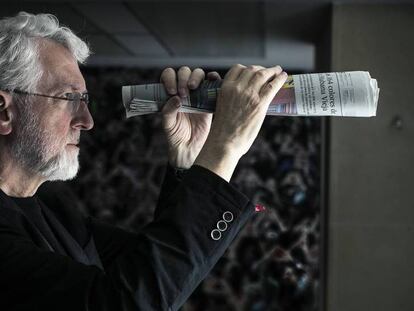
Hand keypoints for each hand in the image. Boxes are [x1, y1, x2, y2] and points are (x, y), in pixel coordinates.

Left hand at [160, 66, 220, 168]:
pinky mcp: (210, 99)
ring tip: (193, 88)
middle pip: (185, 72)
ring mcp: (198, 93)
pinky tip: (212, 80)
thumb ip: (168, 111)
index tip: (171, 91)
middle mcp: (184, 90)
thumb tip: (175, 99)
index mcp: (170, 93)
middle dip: (183, 78)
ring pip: (199, 74)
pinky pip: (213, 84)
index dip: (170, 78)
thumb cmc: (176, 135)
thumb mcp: (168, 124)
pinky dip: (214, 78)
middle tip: (182, 93)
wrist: (191, 147)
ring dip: (196, 77)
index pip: (169, 75)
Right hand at [195, 64, 286, 180]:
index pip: (237, 69)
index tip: (252, 71)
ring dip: (272, 71)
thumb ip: (231, 99)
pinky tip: (284, 77)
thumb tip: (244, 100)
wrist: (224, 142)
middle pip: (251, 70)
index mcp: (225, 88)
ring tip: (278, 71)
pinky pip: (272, 86)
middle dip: (261, 69)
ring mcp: (249, 95)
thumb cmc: (222, 131)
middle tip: (268, 72)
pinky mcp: (260, 104)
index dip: (247, 68)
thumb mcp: (222, 107)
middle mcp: (237, 88)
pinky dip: (279, 79)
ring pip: (262, 75)